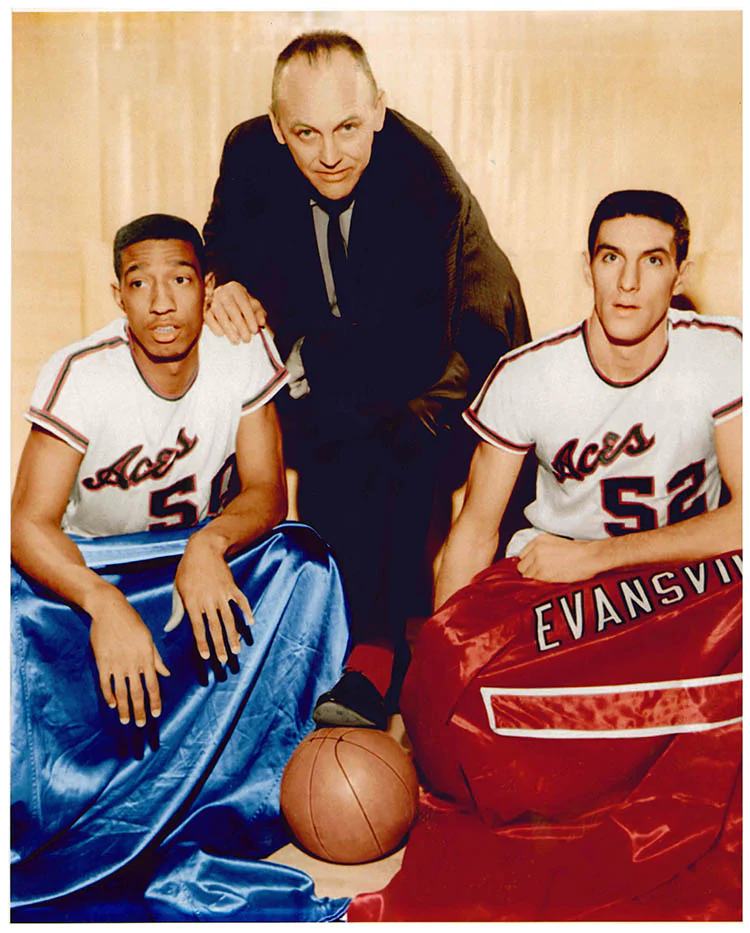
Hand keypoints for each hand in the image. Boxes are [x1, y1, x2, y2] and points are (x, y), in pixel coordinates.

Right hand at [88, 587, 170, 726]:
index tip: (155, 714)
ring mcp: (116, 663)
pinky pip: (105, 683)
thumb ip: (156, 658)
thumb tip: (166, 674)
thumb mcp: (148, 638)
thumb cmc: (132, 622)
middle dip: (139, 710)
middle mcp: (132, 663)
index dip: (154, 701)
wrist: (110, 609)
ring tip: (126, 720)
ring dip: (124, 707)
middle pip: (137, 692)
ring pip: (121, 691)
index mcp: (146, 657)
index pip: (152, 684)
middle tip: (140, 724)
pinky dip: (109, 695)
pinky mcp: (102, 661)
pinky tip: (112, 705)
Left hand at [173, 533, 253, 663]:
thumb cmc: (187, 570)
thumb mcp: (178, 589)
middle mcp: (208, 600)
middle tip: (225, 660)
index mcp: (192, 602)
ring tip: (238, 649)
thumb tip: (169, 628)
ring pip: (229, 619)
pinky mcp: (232, 587)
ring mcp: (221, 593)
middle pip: (215, 628)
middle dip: (220, 646)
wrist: (203, 549)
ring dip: (234, 636)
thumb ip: (177, 611)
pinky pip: (241, 602)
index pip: (198, 628)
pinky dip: (247, 612)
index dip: (202, 643)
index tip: (206, 657)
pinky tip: (251, 623)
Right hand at [204, 281, 266, 344]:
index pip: (244, 303)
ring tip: (237, 341)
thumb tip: (261, 322)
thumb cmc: (240, 304)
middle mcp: (222, 292)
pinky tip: (222, 335)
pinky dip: (214, 327)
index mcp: (235, 288)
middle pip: (232, 310)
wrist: (222, 300)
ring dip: (229, 330)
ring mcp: (212, 300)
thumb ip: (259, 313)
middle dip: (240, 326)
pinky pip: (208, 318)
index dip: (250, 318)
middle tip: (247, 339)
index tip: (254, 330)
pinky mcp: (204, 309)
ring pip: (220, 315)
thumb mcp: (252, 306)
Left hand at [517, 533, 604, 582]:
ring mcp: (538, 562)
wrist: (590, 557)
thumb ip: (543, 549)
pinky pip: (533, 583)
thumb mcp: (557, 542)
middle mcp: (535, 550)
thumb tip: (536, 560)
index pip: (522, 555)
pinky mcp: (543, 573)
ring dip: (534, 580)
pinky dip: (538, 585)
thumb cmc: (580, 551)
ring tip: (546, 581)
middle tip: (540, 576)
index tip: (533, 568)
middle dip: (529, 572)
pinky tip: (548, 584)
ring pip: (526, 576)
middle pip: (522, 566)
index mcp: (538, 540)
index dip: (529, 563)